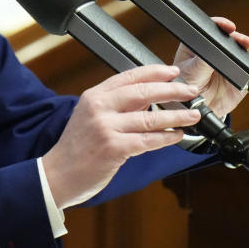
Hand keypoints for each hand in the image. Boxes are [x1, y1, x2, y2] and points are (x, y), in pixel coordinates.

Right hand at [42, 64, 201, 209]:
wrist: (56, 175)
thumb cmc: (76, 148)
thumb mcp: (90, 116)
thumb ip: (116, 105)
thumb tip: (150, 97)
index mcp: (94, 96)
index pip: (129, 76)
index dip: (155, 72)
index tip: (173, 72)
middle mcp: (99, 108)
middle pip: (143, 92)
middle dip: (172, 90)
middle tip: (190, 91)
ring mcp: (106, 127)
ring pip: (151, 117)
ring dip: (176, 116)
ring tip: (192, 115)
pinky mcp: (113, 148)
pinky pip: (148, 140)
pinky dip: (166, 137)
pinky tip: (177, 136)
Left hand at [173, 17, 248, 118]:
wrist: (197, 111)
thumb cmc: (185, 89)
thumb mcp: (190, 73)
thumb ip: (202, 61)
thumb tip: (216, 50)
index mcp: (196, 46)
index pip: (208, 30)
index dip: (218, 24)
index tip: (227, 26)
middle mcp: (212, 52)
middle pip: (226, 37)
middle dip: (234, 35)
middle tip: (239, 38)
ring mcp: (226, 62)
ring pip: (238, 49)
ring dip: (243, 45)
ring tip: (245, 44)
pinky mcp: (238, 75)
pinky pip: (247, 68)